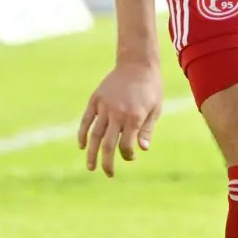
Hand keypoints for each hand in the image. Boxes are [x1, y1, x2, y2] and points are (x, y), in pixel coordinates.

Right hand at [79, 62, 163, 177]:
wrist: (137, 63)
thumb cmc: (151, 88)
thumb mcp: (156, 108)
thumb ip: (146, 129)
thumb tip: (141, 149)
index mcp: (134, 117)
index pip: (126, 145)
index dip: (127, 155)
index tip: (131, 156)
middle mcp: (117, 113)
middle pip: (108, 145)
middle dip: (107, 162)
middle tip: (108, 174)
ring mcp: (104, 106)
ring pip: (94, 135)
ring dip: (91, 153)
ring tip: (90, 167)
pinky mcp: (95, 99)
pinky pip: (86, 120)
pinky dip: (82, 134)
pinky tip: (82, 146)